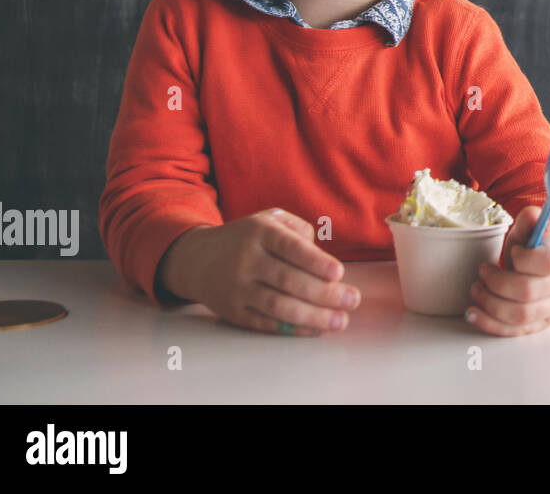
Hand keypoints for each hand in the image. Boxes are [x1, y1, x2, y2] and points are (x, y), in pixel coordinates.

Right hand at [160, 208, 360, 335]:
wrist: (197, 259)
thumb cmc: (247, 238)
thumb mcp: (269, 220)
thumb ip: (300, 230)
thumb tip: (322, 258)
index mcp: (260, 232)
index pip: (289, 247)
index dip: (314, 261)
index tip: (339, 273)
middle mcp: (246, 260)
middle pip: (287, 280)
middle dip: (324, 293)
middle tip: (352, 300)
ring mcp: (238, 288)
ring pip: (278, 306)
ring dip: (312, 316)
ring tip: (340, 321)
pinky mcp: (233, 312)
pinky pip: (266, 323)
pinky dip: (293, 328)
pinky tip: (316, 329)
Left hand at [465, 206, 549, 336]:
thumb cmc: (538, 245)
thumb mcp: (533, 227)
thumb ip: (529, 219)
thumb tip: (528, 217)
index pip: (547, 262)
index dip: (523, 258)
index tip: (511, 252)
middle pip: (527, 292)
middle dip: (496, 282)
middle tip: (483, 271)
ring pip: (520, 315)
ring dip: (490, 303)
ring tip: (476, 289)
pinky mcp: (540, 324)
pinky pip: (514, 331)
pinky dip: (490, 324)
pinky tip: (473, 314)